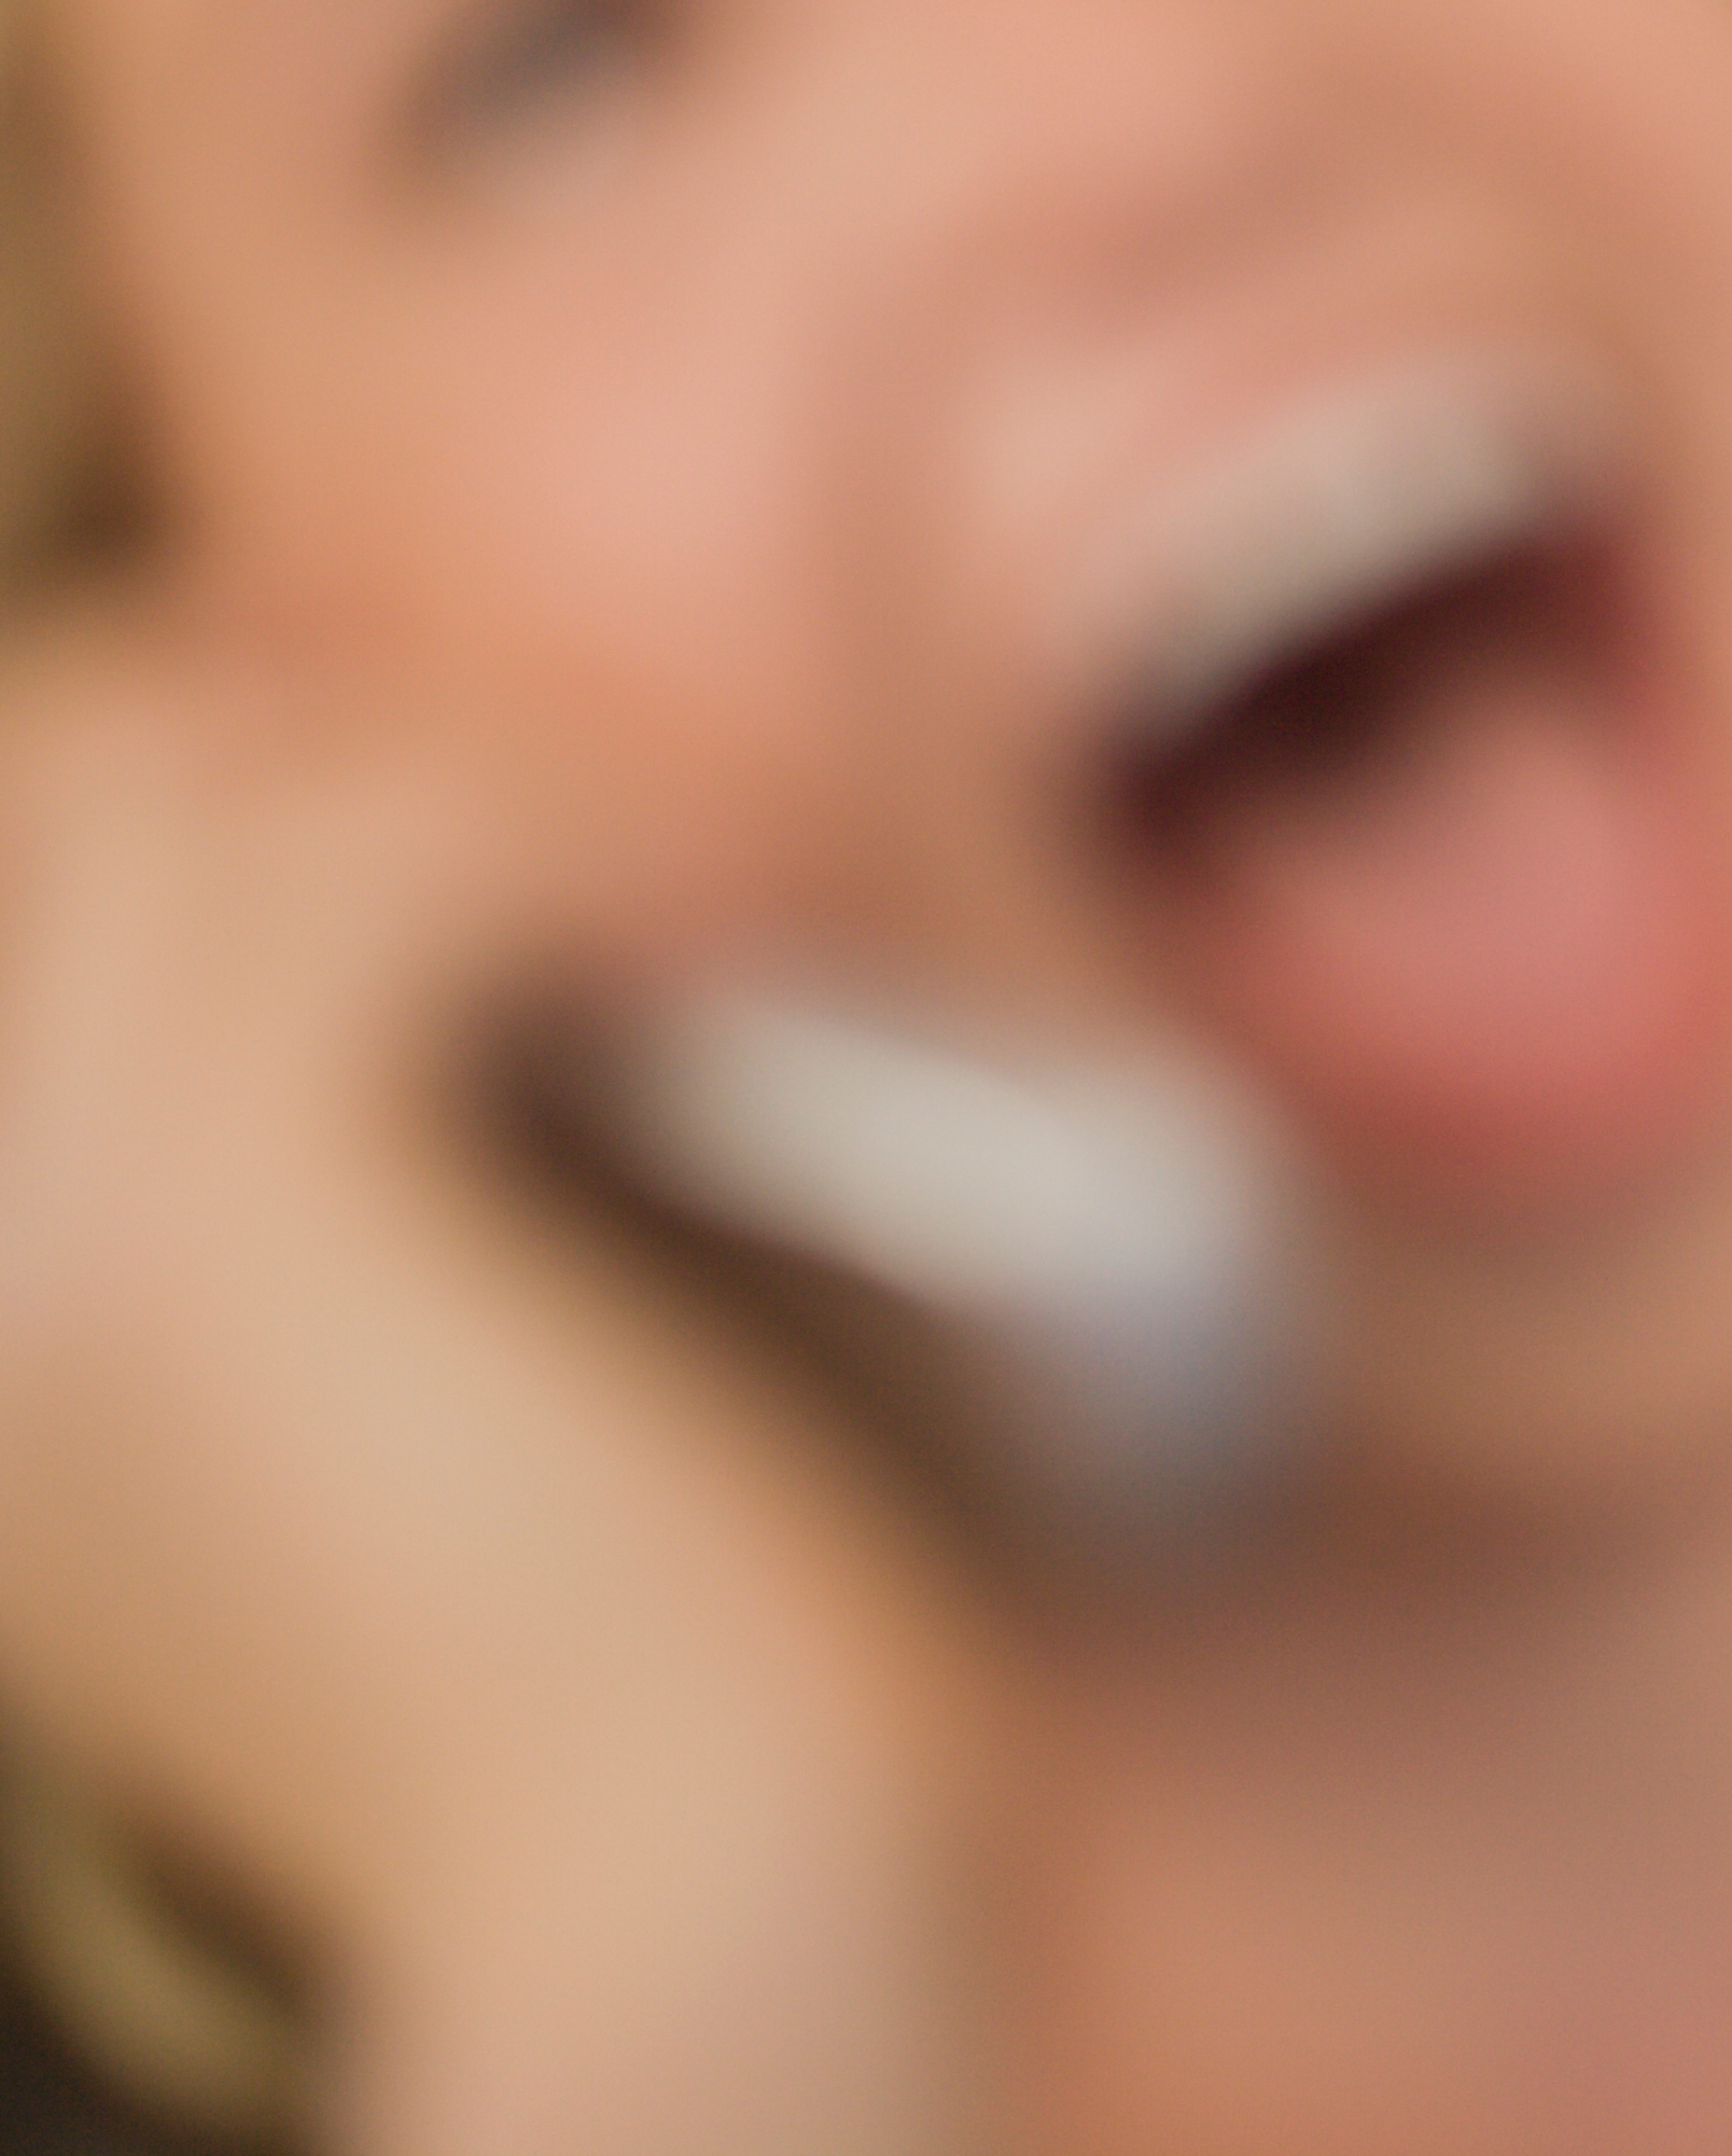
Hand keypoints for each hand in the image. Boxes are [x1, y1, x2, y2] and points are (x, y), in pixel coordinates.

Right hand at [0, 625, 987, 2155]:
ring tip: (697, 887)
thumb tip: (477, 945)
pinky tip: (733, 931)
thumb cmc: (622, 1696)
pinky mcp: (245, 1207)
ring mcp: (54, 1230)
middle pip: (76, 769)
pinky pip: (377, 864)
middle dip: (350, 736)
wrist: (688, 1921)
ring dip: (490, 781)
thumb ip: (341, 1222)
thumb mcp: (403, 1436)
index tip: (484, 823)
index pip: (20, 856)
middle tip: (613, 839)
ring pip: (218, 778)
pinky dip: (581, 847)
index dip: (219, 770)